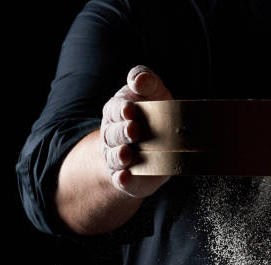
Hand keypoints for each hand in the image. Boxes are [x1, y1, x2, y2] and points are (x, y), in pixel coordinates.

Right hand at [101, 65, 172, 197]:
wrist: (158, 149)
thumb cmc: (155, 115)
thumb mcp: (154, 94)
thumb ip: (147, 83)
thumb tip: (139, 78)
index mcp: (117, 113)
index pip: (115, 110)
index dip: (121, 110)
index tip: (131, 110)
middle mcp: (113, 136)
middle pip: (113, 134)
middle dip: (122, 132)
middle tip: (134, 130)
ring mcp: (118, 158)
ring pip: (114, 157)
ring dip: (119, 156)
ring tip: (126, 154)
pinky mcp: (128, 179)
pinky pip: (121, 180)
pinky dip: (122, 179)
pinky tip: (124, 177)